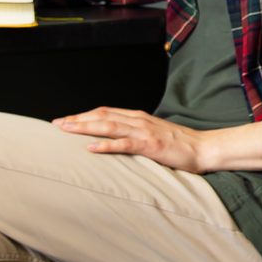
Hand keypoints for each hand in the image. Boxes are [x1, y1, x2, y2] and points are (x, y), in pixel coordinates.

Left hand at [53, 109, 261, 176]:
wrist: (204, 148)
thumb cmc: (179, 145)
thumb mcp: (154, 136)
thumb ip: (135, 135)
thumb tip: (116, 139)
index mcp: (139, 117)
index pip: (105, 112)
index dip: (83, 114)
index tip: (65, 119)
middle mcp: (139, 120)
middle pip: (102, 116)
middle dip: (77, 118)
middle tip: (56, 123)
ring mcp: (144, 132)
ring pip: (109, 126)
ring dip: (85, 127)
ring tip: (67, 130)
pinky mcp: (150, 145)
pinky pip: (124, 144)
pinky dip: (106, 144)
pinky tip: (91, 147)